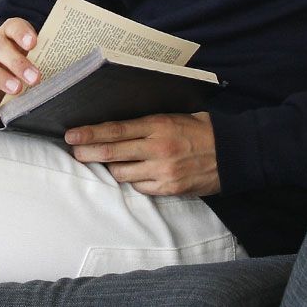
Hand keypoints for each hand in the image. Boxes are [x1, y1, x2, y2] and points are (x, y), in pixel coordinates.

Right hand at [0, 17, 40, 110]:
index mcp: (9, 32)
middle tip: (34, 77)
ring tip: (17, 90)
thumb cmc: (26, 60)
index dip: (22, 33)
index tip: (33, 43)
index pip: (14, 26)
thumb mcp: (36, 54)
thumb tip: (67, 71)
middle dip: (17, 62)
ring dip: (0, 77)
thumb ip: (47, 56)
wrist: (5, 69)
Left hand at [64, 112, 220, 197]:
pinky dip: (134, 180)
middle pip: (113, 152)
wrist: (233, 153)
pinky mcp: (169, 189)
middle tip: (75, 151)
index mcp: (158, 126)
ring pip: (122, 173)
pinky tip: (135, 173)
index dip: (90, 133)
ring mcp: (163, 171)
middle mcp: (158, 149)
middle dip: (89, 153)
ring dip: (112, 168)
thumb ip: (147, 124)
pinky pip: (140, 187)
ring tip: (106, 162)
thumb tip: (115, 128)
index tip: (72, 134)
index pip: (116, 130)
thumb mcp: (174, 117)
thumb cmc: (201, 130)